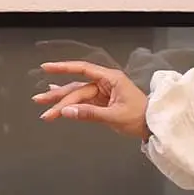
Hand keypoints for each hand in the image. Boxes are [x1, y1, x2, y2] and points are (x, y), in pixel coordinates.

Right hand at [34, 60, 148, 139]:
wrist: (154, 126)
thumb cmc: (140, 118)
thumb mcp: (115, 116)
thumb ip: (90, 113)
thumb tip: (67, 112)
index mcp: (110, 79)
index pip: (82, 69)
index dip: (63, 68)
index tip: (47, 68)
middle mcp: (105, 83)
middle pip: (77, 88)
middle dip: (58, 96)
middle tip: (39, 101)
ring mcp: (104, 93)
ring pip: (78, 96)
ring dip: (61, 102)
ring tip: (43, 106)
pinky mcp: (103, 103)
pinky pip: (83, 102)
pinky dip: (70, 104)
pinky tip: (58, 102)